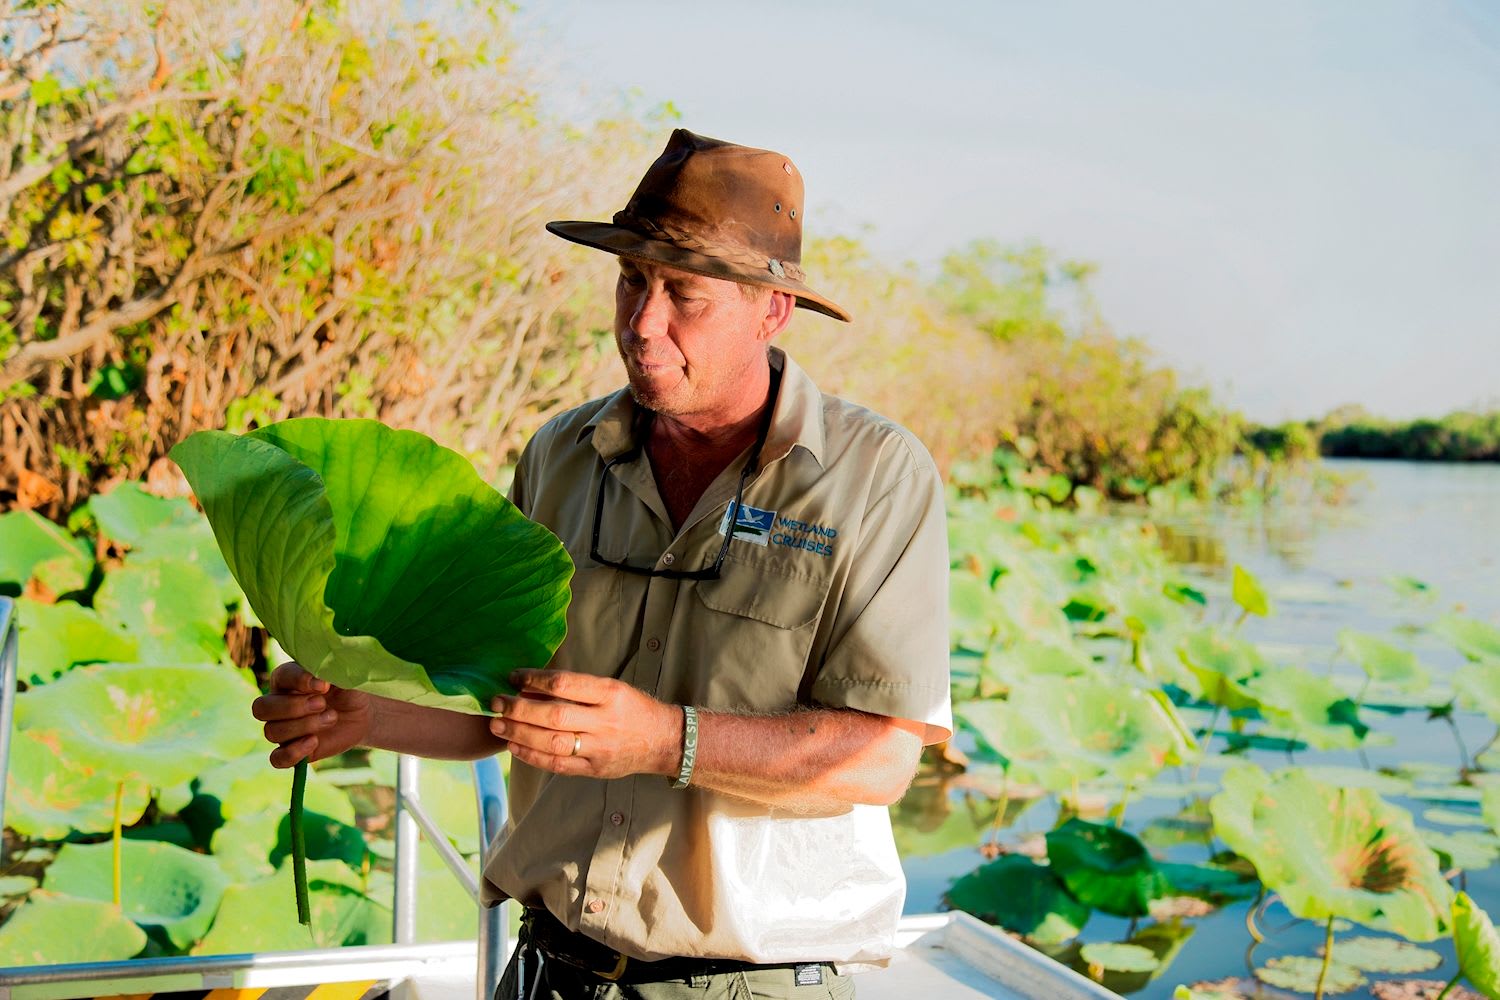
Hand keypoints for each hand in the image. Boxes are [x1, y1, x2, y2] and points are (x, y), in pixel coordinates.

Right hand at [252, 661, 372, 767]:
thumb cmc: (348, 688)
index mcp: (287, 679)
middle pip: (261, 708)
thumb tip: (320, 679)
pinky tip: (314, 742)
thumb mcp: (344, 675)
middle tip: (321, 704)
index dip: (299, 680)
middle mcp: (278, 703)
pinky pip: (277, 759)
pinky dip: (293, 752)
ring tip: (331, 718)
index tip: (324, 685)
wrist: (361, 713)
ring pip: (271, 732)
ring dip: (303, 726)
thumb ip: (331, 671)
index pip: (280, 676)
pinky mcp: (292, 750)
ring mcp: (282, 729)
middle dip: (292, 707)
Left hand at [490, 670, 681, 779]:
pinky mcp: (595, 769)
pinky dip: (532, 755)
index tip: (513, 676)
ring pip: (553, 742)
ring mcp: (600, 748)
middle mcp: (606, 721)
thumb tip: (529, 686)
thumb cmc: (632, 708)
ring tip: (497, 725)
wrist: (663, 740)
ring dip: (519, 734)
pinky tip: (514, 746)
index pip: (565, 684)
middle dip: (519, 709)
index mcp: (610, 694)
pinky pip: (558, 764)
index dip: (534, 679)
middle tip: (496, 703)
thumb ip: (575, 688)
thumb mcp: (611, 687)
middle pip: (555, 715)